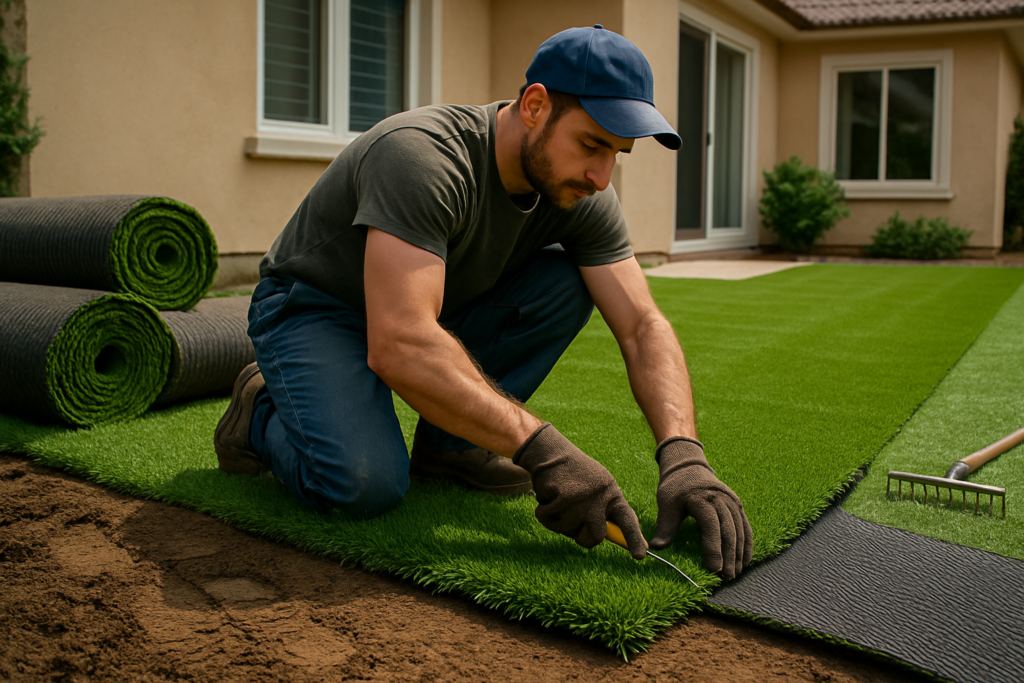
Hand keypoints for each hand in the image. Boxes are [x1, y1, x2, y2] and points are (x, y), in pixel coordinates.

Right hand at [514, 423, 645, 558]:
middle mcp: (601, 497)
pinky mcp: (563, 498)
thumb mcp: (599, 487)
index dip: (634, 539)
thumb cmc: (575, 474)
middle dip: (582, 538)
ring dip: (558, 521)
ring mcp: (582, 498)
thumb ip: (609, 509)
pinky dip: (544, 514)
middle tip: (574, 528)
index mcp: (612, 494)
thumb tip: (624, 532)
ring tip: (558, 501)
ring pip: (568, 531)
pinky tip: (548, 497)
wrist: (552, 452)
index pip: (627, 520)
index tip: (640, 557)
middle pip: (595, 537)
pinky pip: (549, 521)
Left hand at [651, 437, 751, 578]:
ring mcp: (731, 501)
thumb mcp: (666, 503)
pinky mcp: (737, 505)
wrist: (688, 466)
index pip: (710, 525)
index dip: (713, 548)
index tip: (714, 568)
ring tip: (735, 573)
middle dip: (729, 555)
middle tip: (727, 576)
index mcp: (701, 498)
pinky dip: (747, 544)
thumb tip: (657, 548)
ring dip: (739, 553)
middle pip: (728, 530)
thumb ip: (665, 526)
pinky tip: (745, 560)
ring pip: (740, 530)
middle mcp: (720, 499)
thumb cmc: (675, 488)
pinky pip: (745, 526)